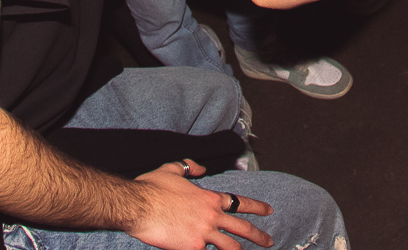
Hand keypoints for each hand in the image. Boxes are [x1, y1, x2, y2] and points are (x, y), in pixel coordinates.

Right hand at [130, 161, 272, 249]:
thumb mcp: (172, 169)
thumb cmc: (152, 187)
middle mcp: (211, 216)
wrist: (138, 205)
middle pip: (242, 227)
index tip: (268, 210)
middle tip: (269, 240)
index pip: (239, 202)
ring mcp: (203, 233)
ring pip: (230, 246)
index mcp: (209, 198)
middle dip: (259, 235)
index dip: (256, 207)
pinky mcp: (192, 248)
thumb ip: (188, 166)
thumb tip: (201, 167)